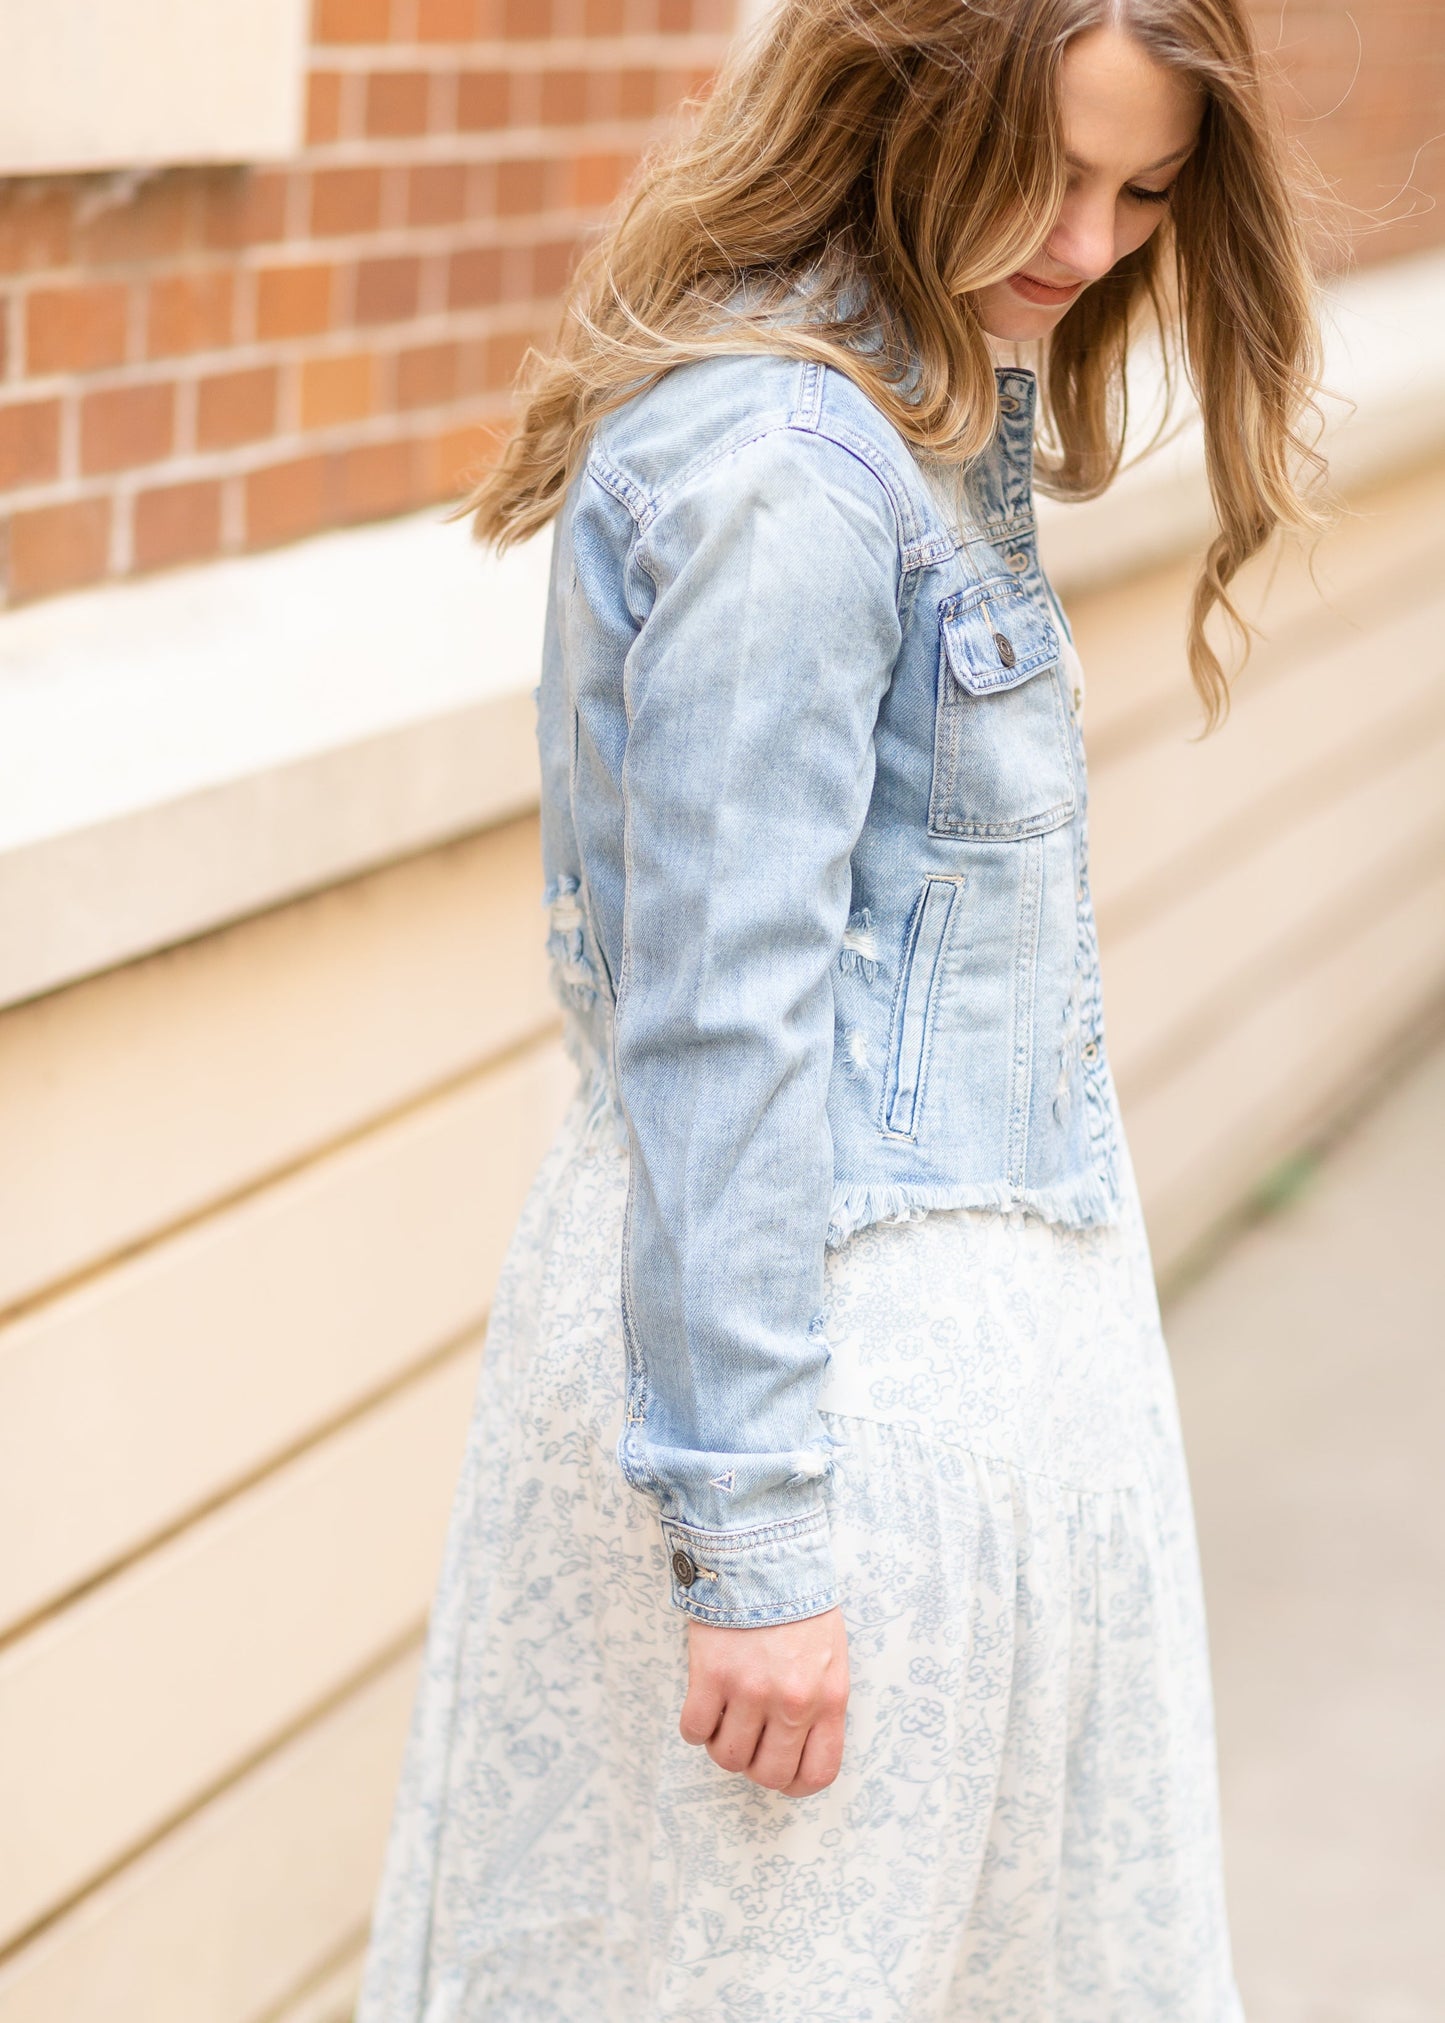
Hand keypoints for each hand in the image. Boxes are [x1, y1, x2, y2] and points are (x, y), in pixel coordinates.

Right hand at [678, 1605, 849, 1796]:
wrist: (762, 1552)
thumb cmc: (798, 1600)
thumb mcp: (831, 1654)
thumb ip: (820, 1703)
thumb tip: (797, 1747)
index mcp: (829, 1698)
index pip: (817, 1773)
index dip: (794, 1782)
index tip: (779, 1769)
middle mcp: (793, 1702)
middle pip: (768, 1774)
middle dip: (754, 1764)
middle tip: (748, 1738)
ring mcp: (751, 1691)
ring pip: (727, 1757)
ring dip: (722, 1744)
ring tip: (725, 1716)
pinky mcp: (712, 1675)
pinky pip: (694, 1730)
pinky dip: (695, 1727)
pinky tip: (704, 1703)